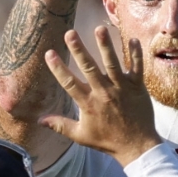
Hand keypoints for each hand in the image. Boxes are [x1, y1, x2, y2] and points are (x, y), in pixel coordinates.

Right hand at [39, 26, 159, 165]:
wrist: (137, 147)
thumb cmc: (107, 141)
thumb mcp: (81, 135)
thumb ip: (60, 125)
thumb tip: (39, 120)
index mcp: (88, 104)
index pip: (69, 83)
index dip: (58, 68)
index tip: (49, 53)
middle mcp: (104, 93)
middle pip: (89, 68)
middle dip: (79, 49)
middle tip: (70, 33)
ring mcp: (122, 88)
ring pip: (112, 63)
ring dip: (106, 46)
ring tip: (99, 29)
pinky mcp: (137, 87)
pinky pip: (137, 67)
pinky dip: (136, 54)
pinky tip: (133, 39)